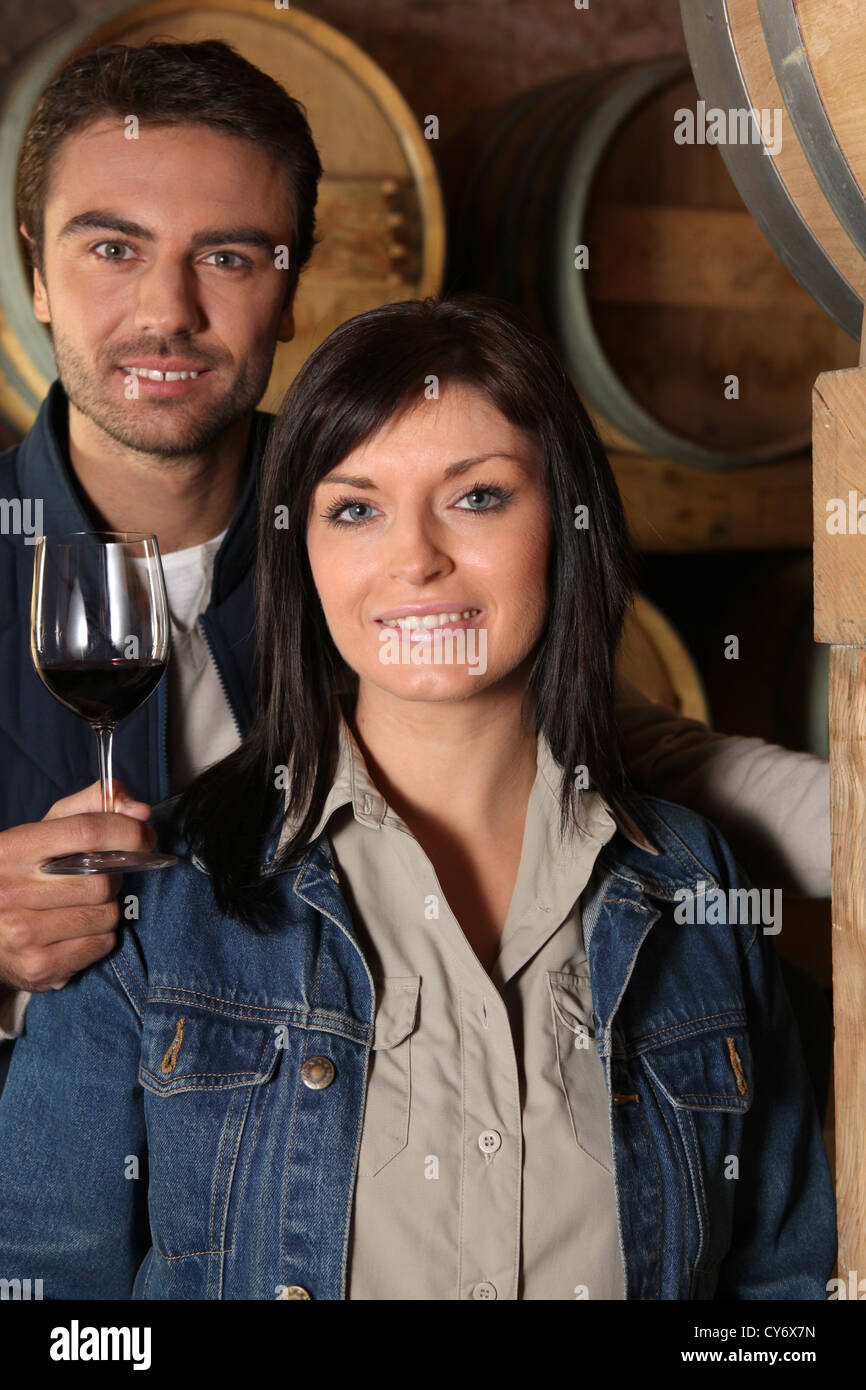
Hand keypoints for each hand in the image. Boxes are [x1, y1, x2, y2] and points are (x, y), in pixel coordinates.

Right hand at [0, 782, 156, 992]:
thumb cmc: (23, 874)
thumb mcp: (44, 831)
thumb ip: (91, 806)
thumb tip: (140, 810)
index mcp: (10, 850)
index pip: (86, 831)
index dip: (126, 831)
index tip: (143, 836)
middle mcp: (11, 892)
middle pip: (102, 880)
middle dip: (113, 876)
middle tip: (99, 876)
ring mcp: (23, 934)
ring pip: (107, 915)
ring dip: (107, 908)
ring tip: (82, 904)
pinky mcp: (39, 966)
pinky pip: (102, 944)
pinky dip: (100, 936)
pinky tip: (75, 930)